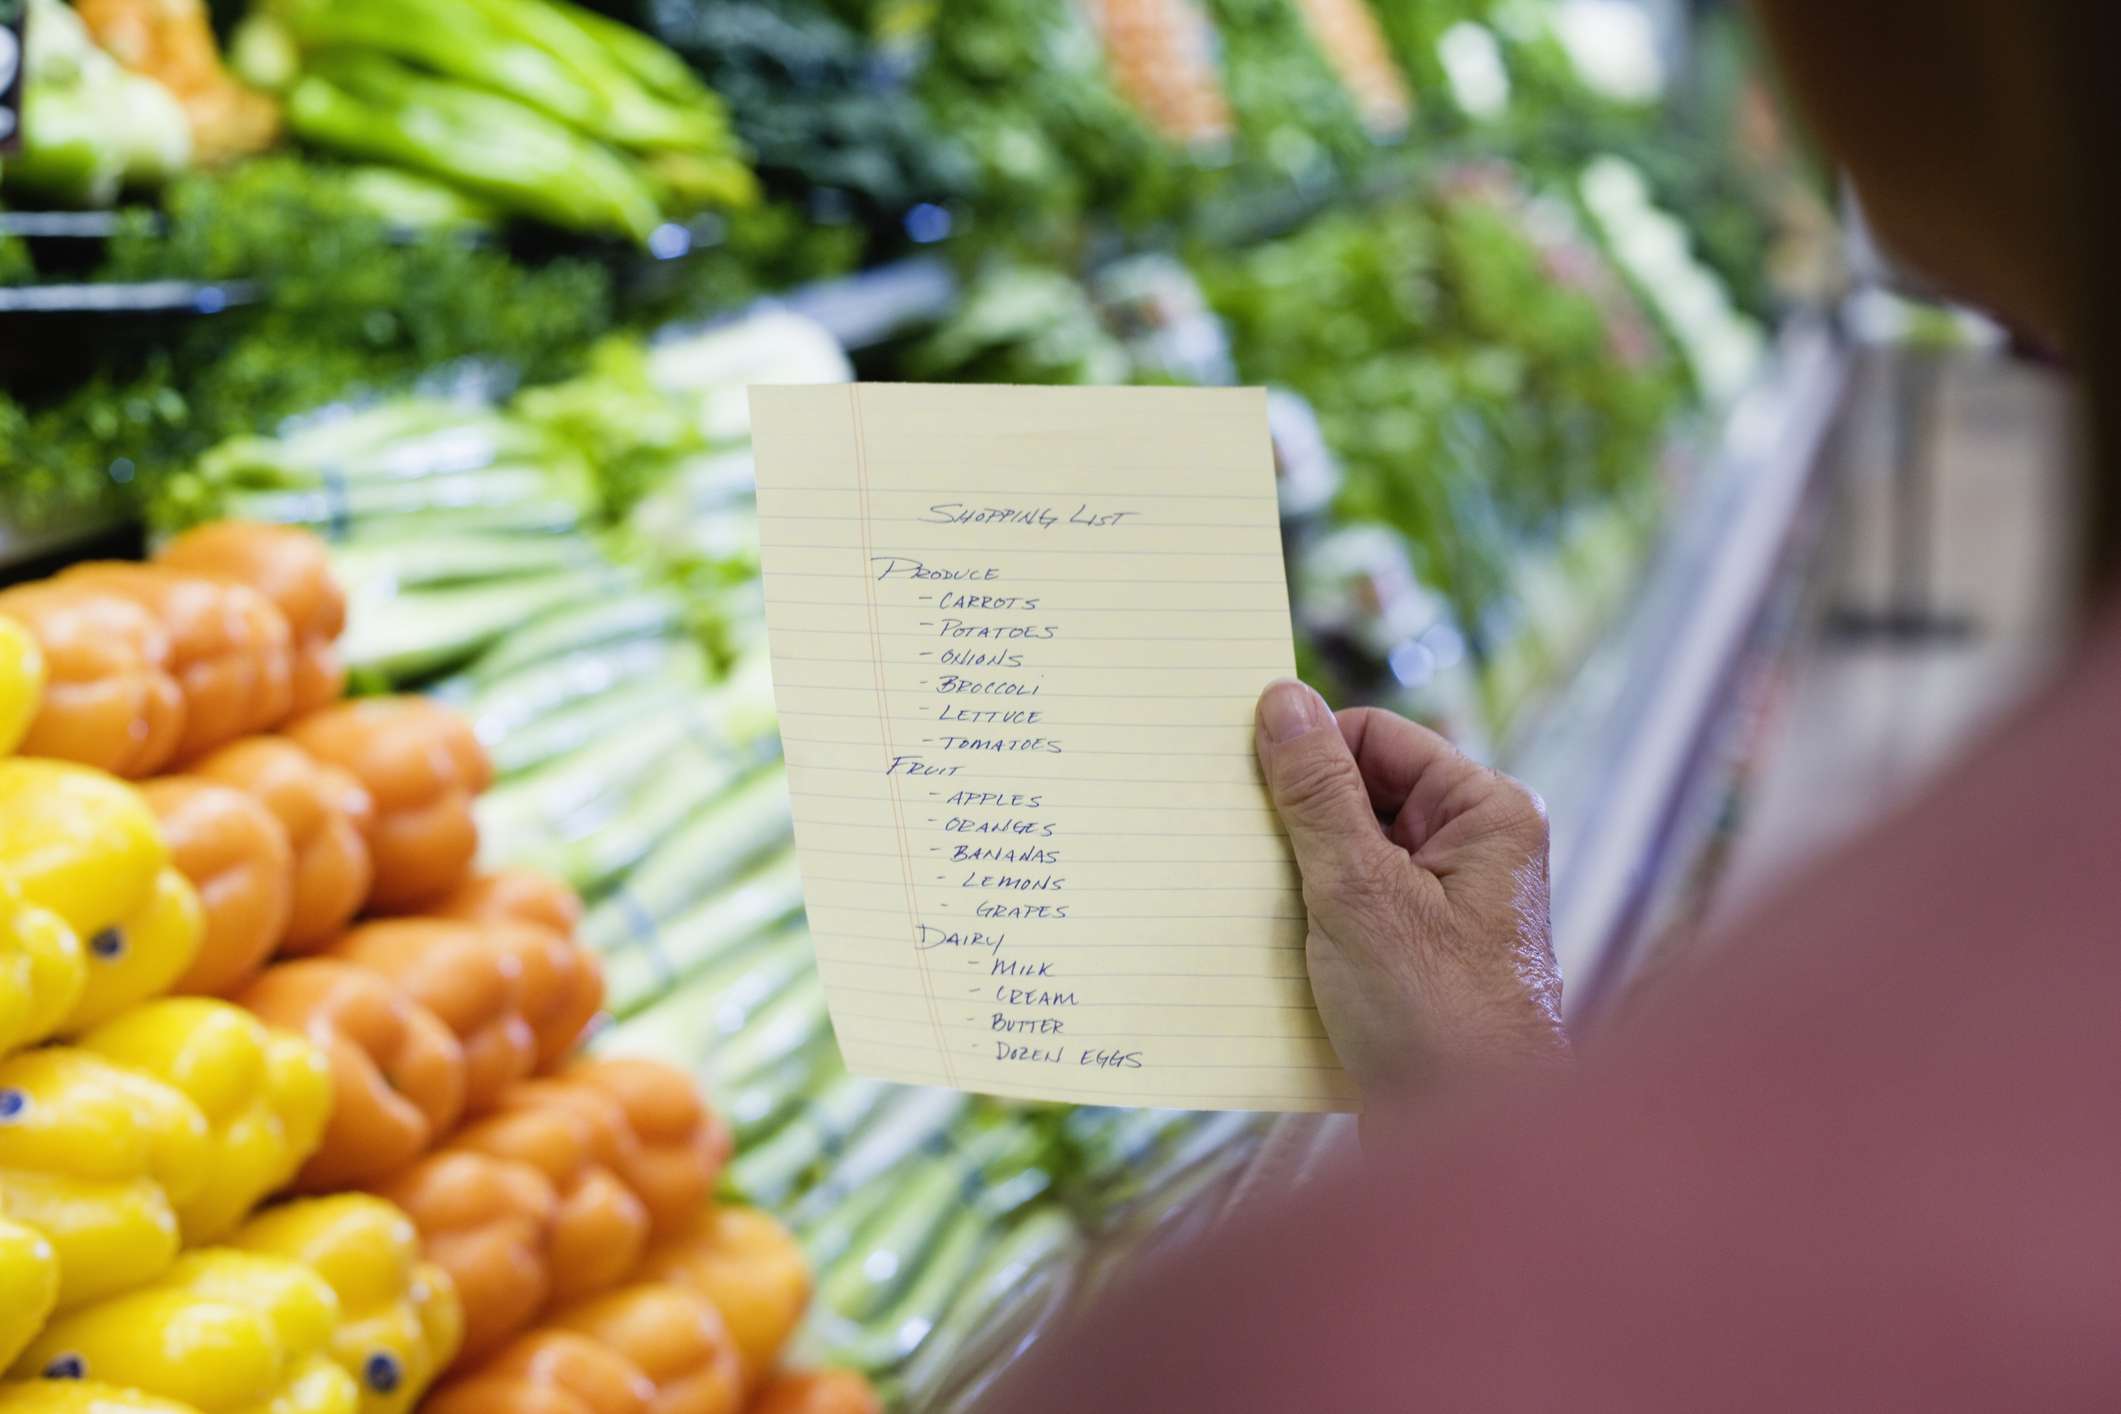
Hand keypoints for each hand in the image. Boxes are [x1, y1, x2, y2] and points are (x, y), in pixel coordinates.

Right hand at [1254, 680, 1568, 1103]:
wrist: (1470, 1147)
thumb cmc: (1434, 1018)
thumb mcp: (1359, 891)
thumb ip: (1317, 793)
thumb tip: (1282, 699)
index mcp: (1486, 813)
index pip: (1376, 737)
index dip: (1307, 751)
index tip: (1237, 773)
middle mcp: (1474, 851)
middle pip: (1360, 794)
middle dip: (1294, 817)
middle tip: (1230, 838)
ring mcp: (1446, 908)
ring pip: (1346, 855)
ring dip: (1293, 874)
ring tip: (1247, 897)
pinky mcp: (1416, 958)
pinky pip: (1348, 910)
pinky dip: (1305, 920)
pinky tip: (1264, 942)